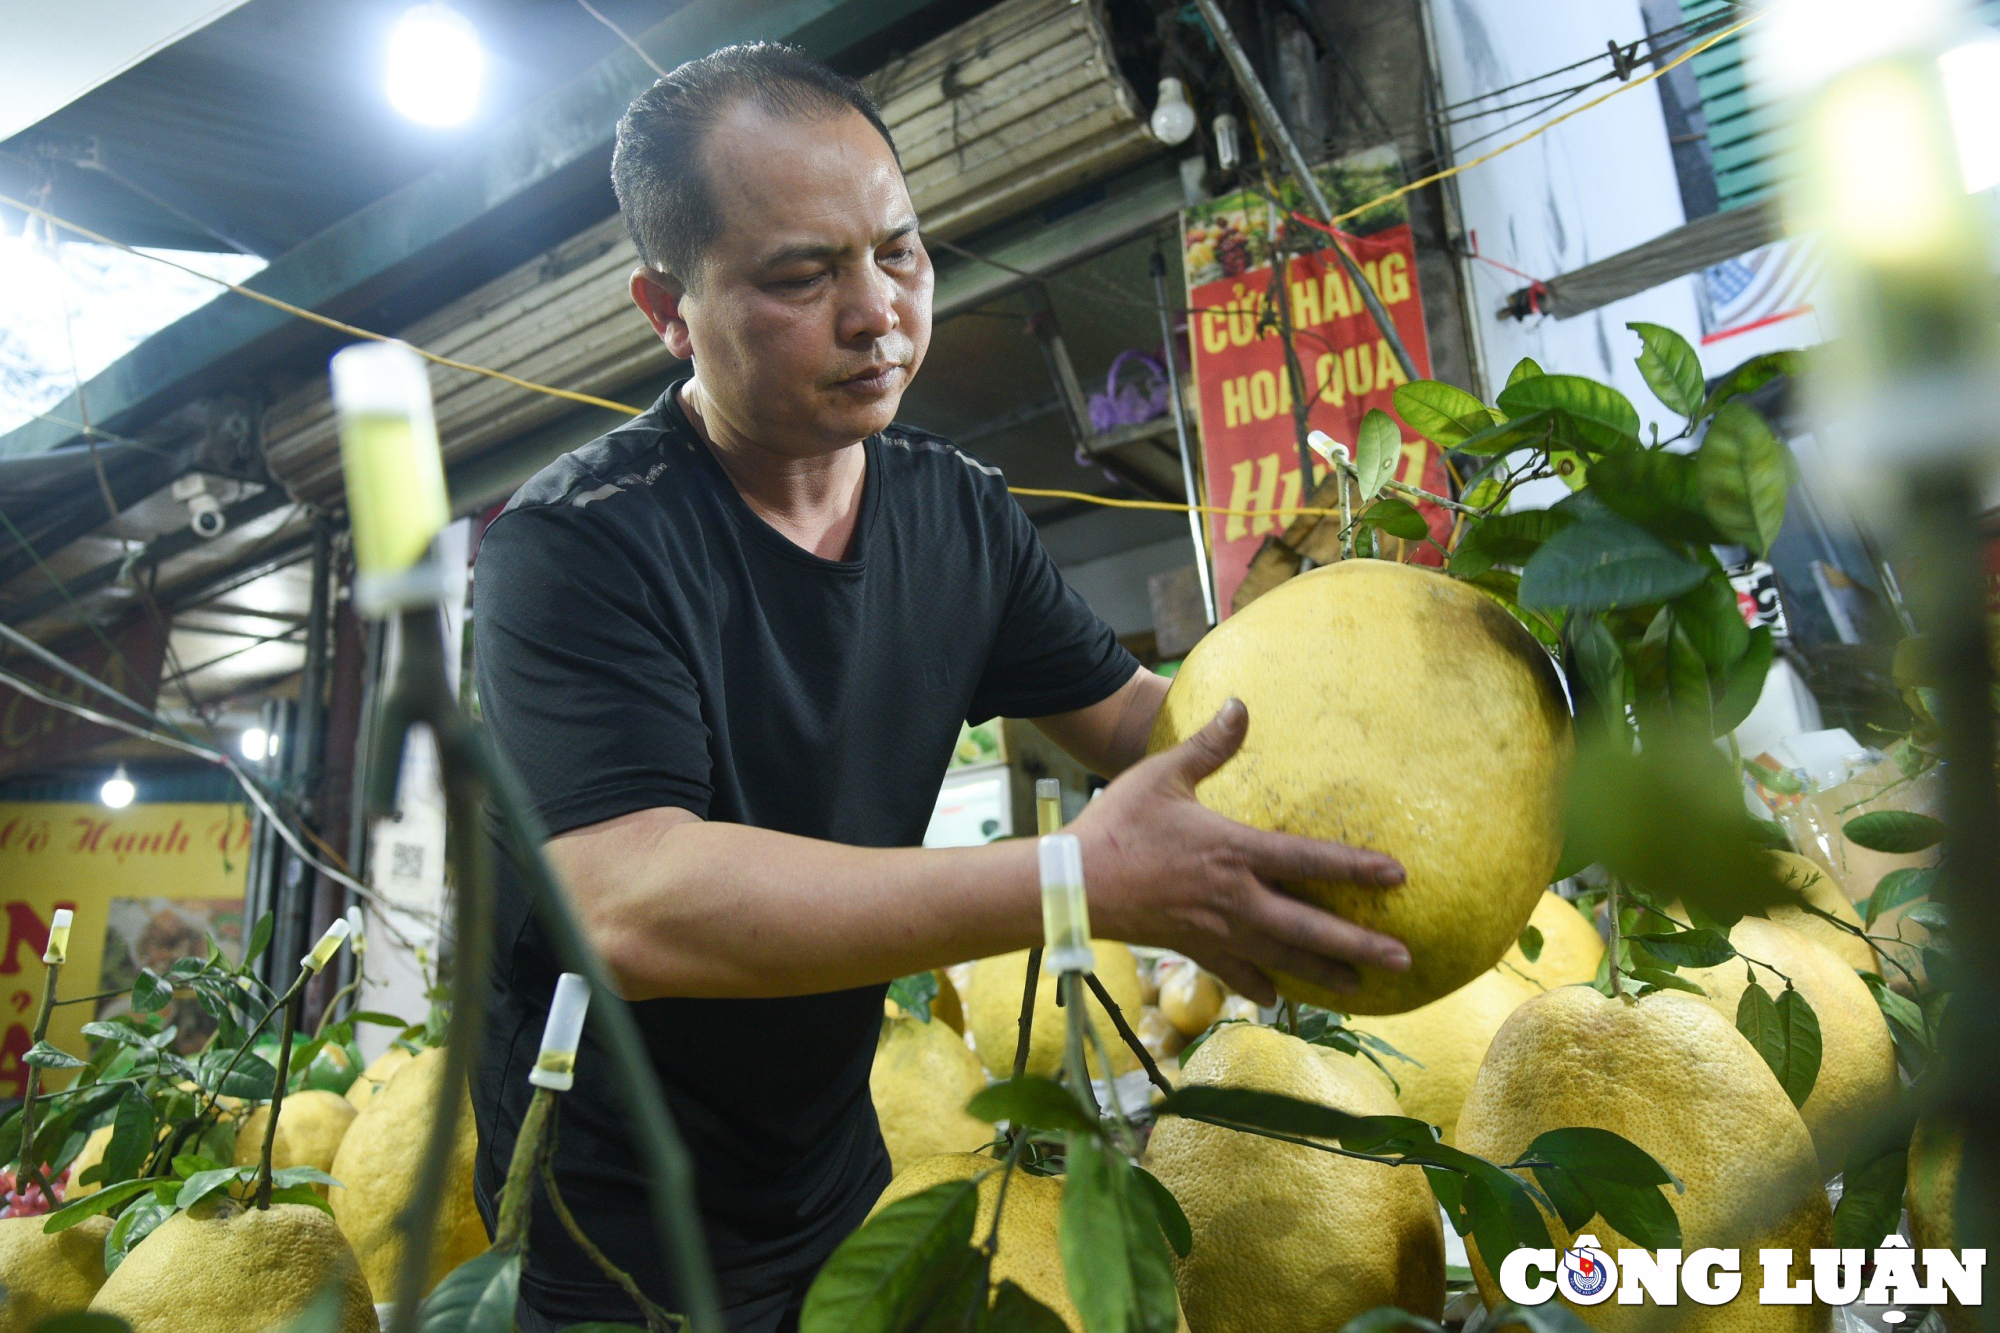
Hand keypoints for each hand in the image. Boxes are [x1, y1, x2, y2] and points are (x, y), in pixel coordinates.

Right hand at [1068, 697, 1408, 1005]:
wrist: (1075, 884)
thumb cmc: (1119, 825)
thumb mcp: (1164, 775)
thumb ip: (1210, 745)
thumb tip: (1241, 704)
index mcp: (1236, 851)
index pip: (1310, 860)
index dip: (1357, 868)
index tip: (1399, 876)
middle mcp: (1236, 898)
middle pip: (1310, 927)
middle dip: (1359, 946)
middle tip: (1403, 960)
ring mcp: (1216, 930)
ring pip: (1282, 958)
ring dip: (1323, 975)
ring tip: (1361, 992)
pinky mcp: (1192, 948)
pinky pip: (1235, 972)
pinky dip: (1259, 986)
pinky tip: (1277, 997)